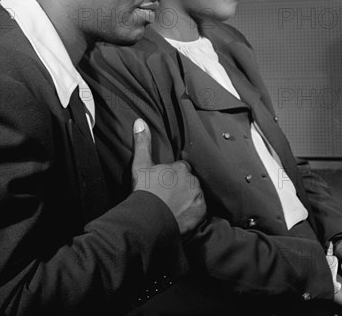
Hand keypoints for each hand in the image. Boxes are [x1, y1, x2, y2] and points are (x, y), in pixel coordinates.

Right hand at [131, 118, 205, 234]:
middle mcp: (193, 181)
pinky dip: (192, 213)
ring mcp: (198, 198)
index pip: (181, 168)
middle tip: (168, 196)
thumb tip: (140, 121)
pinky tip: (180, 215)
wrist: (148, 220)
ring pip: (195, 195)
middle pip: (189, 182)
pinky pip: (200, 210)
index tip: (164, 182)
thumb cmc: (144, 191)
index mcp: (181, 168)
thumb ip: (142, 142)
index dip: (173, 175)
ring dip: (188, 199)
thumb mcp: (140, 165)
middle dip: (181, 186)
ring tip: (174, 207)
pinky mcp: (201, 214)